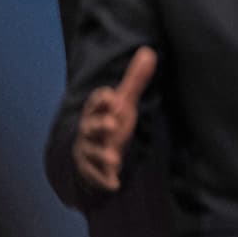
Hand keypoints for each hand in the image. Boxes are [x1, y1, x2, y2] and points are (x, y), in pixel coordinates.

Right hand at [72, 46, 156, 190]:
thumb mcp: (124, 104)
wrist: (93, 154)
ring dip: (102, 155)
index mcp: (98, 112)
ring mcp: (89, 151)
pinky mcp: (91, 170)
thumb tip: (149, 51)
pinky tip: (114, 185)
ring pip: (92, 152)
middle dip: (100, 125)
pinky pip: (95, 176)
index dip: (103, 99)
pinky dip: (104, 180)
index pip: (96, 103)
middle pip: (91, 126)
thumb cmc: (110, 125)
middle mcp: (90, 131)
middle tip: (112, 124)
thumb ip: (135, 81)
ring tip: (115, 159)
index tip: (113, 96)